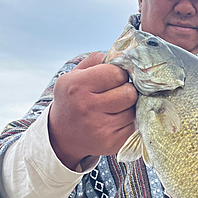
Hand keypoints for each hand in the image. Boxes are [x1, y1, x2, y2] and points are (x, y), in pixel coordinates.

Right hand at [49, 52, 137, 169]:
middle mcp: (87, 108)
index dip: (118, 74)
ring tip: (115, 108)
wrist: (62, 135)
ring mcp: (101, 128)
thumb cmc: (74, 99)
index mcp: (77, 86)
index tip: (112, 79)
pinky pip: (135, 126)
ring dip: (129, 107)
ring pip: (134, 110)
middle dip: (126, 91)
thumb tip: (124, 54)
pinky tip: (116, 121)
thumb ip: (98, 60)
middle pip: (129, 93)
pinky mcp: (113, 143)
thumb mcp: (75, 75)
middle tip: (116, 94)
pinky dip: (129, 122)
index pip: (116, 73)